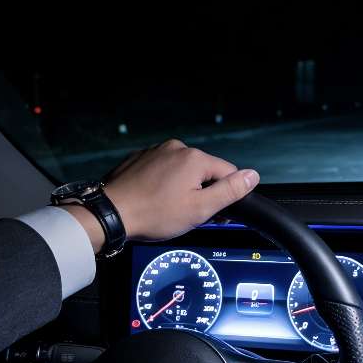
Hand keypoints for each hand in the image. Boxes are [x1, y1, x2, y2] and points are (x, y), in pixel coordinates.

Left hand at [65, 140, 259, 252]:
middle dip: (201, 191)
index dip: (225, 195)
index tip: (213, 213)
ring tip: (166, 208)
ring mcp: (156, 151)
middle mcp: (177, 147)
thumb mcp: (199, 209)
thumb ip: (229, 191)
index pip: (228, 172)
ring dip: (181, 186)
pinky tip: (153, 199)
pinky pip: (162, 169)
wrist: (110, 213)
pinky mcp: (140, 158)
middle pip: (204, 170)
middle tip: (186, 214)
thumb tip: (252, 176)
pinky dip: (162, 182)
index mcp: (195, 158)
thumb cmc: (154, 214)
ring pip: (182, 170)